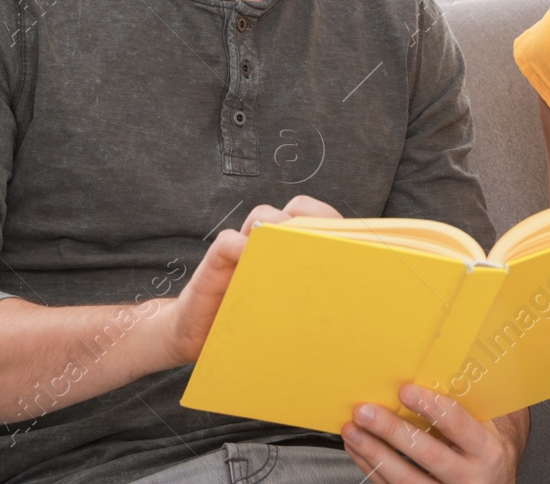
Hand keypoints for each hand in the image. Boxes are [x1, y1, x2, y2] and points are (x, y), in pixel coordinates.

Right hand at [158, 194, 340, 365]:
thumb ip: (308, 298)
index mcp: (289, 253)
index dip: (331, 222)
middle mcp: (267, 244)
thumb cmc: (248, 325)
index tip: (351, 238)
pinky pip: (228, 242)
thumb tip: (353, 301)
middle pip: (294, 210)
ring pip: (263, 217)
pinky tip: (250, 262)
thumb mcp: (284, 312)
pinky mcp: (215, 263)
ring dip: (279, 228)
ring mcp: (241, 250)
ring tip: (290, 251)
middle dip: (311, 217)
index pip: (316, 220)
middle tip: (323, 241)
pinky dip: (240, 246)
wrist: (197, 339)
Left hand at [341, 384, 518, 482]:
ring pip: (405, 478)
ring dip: (373, 451)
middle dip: (391, 430)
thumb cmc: (483, 450)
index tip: (404, 390)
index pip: (457, 425)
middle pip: (426, 453)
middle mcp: (469, 477)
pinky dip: (371, 467)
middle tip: (365, 411)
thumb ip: (459, 408)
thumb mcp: (484, 428)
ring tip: (352, 430)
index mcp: (487, 450)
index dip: (430, 406)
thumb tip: (421, 377)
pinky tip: (359, 449)